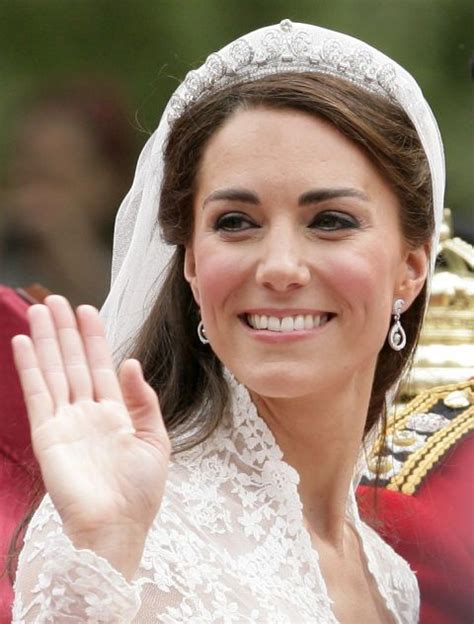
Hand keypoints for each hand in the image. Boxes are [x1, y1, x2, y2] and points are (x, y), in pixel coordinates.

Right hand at [12, 295, 170, 576]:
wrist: (117, 527)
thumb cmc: (139, 491)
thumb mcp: (155, 440)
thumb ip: (143, 401)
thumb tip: (130, 363)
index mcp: (115, 414)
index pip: (101, 366)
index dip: (95, 338)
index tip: (88, 310)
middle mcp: (88, 412)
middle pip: (74, 362)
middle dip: (66, 331)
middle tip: (56, 301)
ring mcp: (66, 421)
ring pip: (55, 371)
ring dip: (46, 341)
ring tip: (39, 311)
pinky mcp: (47, 434)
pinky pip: (37, 394)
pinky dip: (30, 368)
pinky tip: (23, 344)